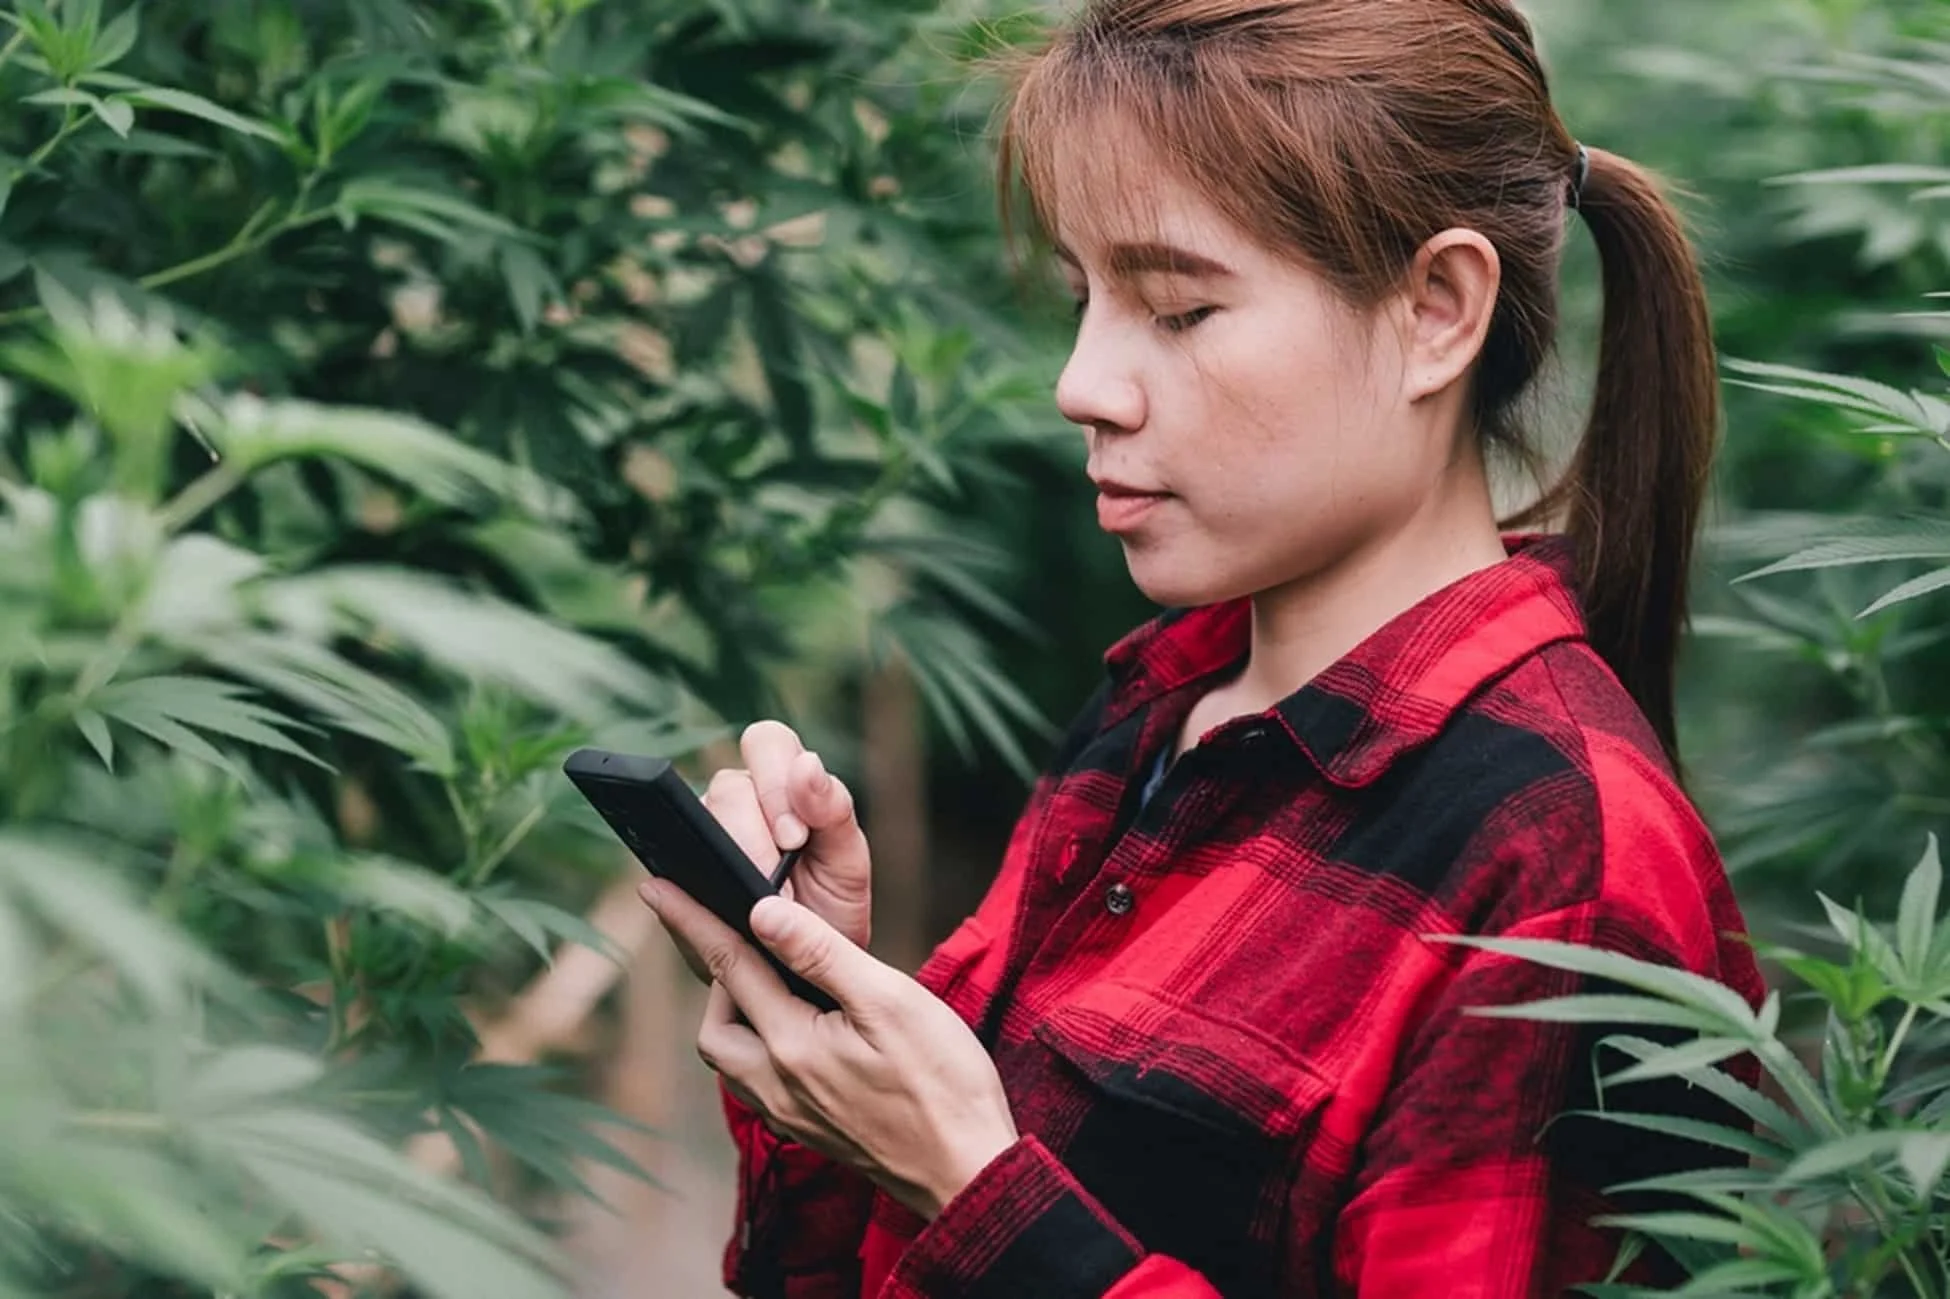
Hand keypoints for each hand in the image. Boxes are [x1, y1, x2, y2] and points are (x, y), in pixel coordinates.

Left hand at [644, 880, 1017, 1220]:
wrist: (968, 1169)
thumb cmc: (943, 1083)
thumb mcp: (891, 1001)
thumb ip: (822, 955)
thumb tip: (762, 912)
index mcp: (793, 1045)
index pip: (729, 967)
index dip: (692, 920)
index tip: (655, 888)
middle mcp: (777, 1085)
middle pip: (716, 1025)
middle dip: (722, 978)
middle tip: (755, 942)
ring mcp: (790, 1113)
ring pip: (732, 1059)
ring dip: (738, 1016)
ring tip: (777, 983)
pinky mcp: (808, 1128)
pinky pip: (757, 1083)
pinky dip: (760, 1046)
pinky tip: (797, 1032)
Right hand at [649, 720, 872, 984]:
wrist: (804, 970)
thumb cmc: (830, 907)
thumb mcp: (846, 863)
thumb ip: (834, 810)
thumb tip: (808, 763)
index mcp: (783, 780)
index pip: (766, 742)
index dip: (775, 783)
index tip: (794, 839)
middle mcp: (738, 797)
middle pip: (728, 789)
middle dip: (754, 840)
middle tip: (779, 890)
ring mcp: (700, 831)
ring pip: (693, 822)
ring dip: (728, 866)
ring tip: (758, 910)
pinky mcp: (673, 872)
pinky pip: (665, 866)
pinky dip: (688, 889)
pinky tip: (715, 911)